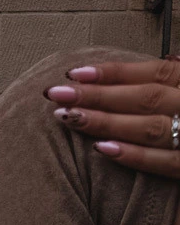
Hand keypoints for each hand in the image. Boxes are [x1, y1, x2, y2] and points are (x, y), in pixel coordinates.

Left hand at [42, 55, 179, 178]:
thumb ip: (177, 85)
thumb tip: (165, 61)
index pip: (152, 73)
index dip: (113, 72)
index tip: (74, 73)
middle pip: (143, 97)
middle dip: (97, 95)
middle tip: (57, 94)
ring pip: (148, 127)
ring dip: (106, 122)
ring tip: (68, 118)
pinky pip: (162, 162)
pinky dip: (133, 155)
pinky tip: (101, 149)